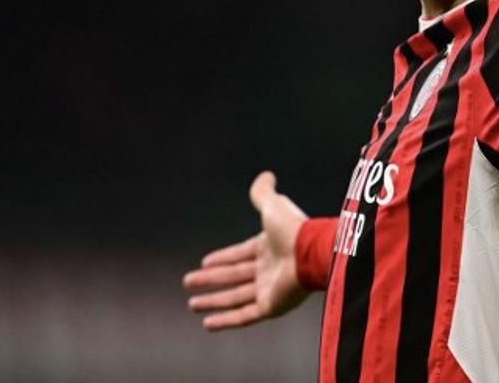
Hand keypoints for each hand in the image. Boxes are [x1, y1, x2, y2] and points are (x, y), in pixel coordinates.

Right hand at [182, 171, 309, 329]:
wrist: (311, 252)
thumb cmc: (292, 228)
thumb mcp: (273, 205)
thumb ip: (263, 193)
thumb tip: (266, 175)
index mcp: (268, 248)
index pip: (240, 254)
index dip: (222, 258)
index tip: (204, 262)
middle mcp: (268, 270)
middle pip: (233, 277)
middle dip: (210, 280)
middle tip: (188, 282)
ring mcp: (269, 290)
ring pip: (235, 298)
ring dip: (213, 301)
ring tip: (192, 304)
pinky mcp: (271, 307)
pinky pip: (244, 316)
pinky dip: (226, 321)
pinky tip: (208, 323)